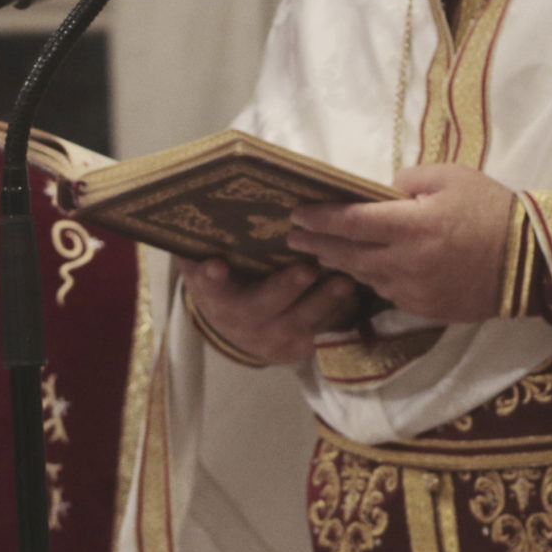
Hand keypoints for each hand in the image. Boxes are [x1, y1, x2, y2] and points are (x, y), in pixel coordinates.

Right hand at [182, 257, 361, 367]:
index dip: (212, 279)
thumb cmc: (228, 281)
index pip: (209, 287)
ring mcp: (272, 338)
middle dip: (285, 289)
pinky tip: (356, 297)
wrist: (238, 329)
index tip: (215, 266)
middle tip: (307, 268)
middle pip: (263, 308)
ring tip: (345, 282)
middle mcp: (242, 321)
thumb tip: (195, 204)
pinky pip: (321, 332)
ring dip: (324, 303)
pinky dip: (340, 315)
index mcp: (216, 297)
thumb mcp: (208, 266)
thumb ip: (203, 245)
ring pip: (299, 324)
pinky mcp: (298, 347)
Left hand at [288, 165, 515, 324]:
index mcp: (411, 225)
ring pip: (365, 276)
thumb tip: (381, 192)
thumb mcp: (451, 177)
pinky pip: (389, 292)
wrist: (530, 261)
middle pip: (347, 254)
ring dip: (341, 264)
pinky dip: (374, 278)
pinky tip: (366, 270)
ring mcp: (413, 290)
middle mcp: (405, 261)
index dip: (320, 218)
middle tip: (293, 237)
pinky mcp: (425, 309)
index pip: (350, 221)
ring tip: (323, 253)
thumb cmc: (492, 209)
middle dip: (317, 244)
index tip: (296, 214)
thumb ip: (409, 181)